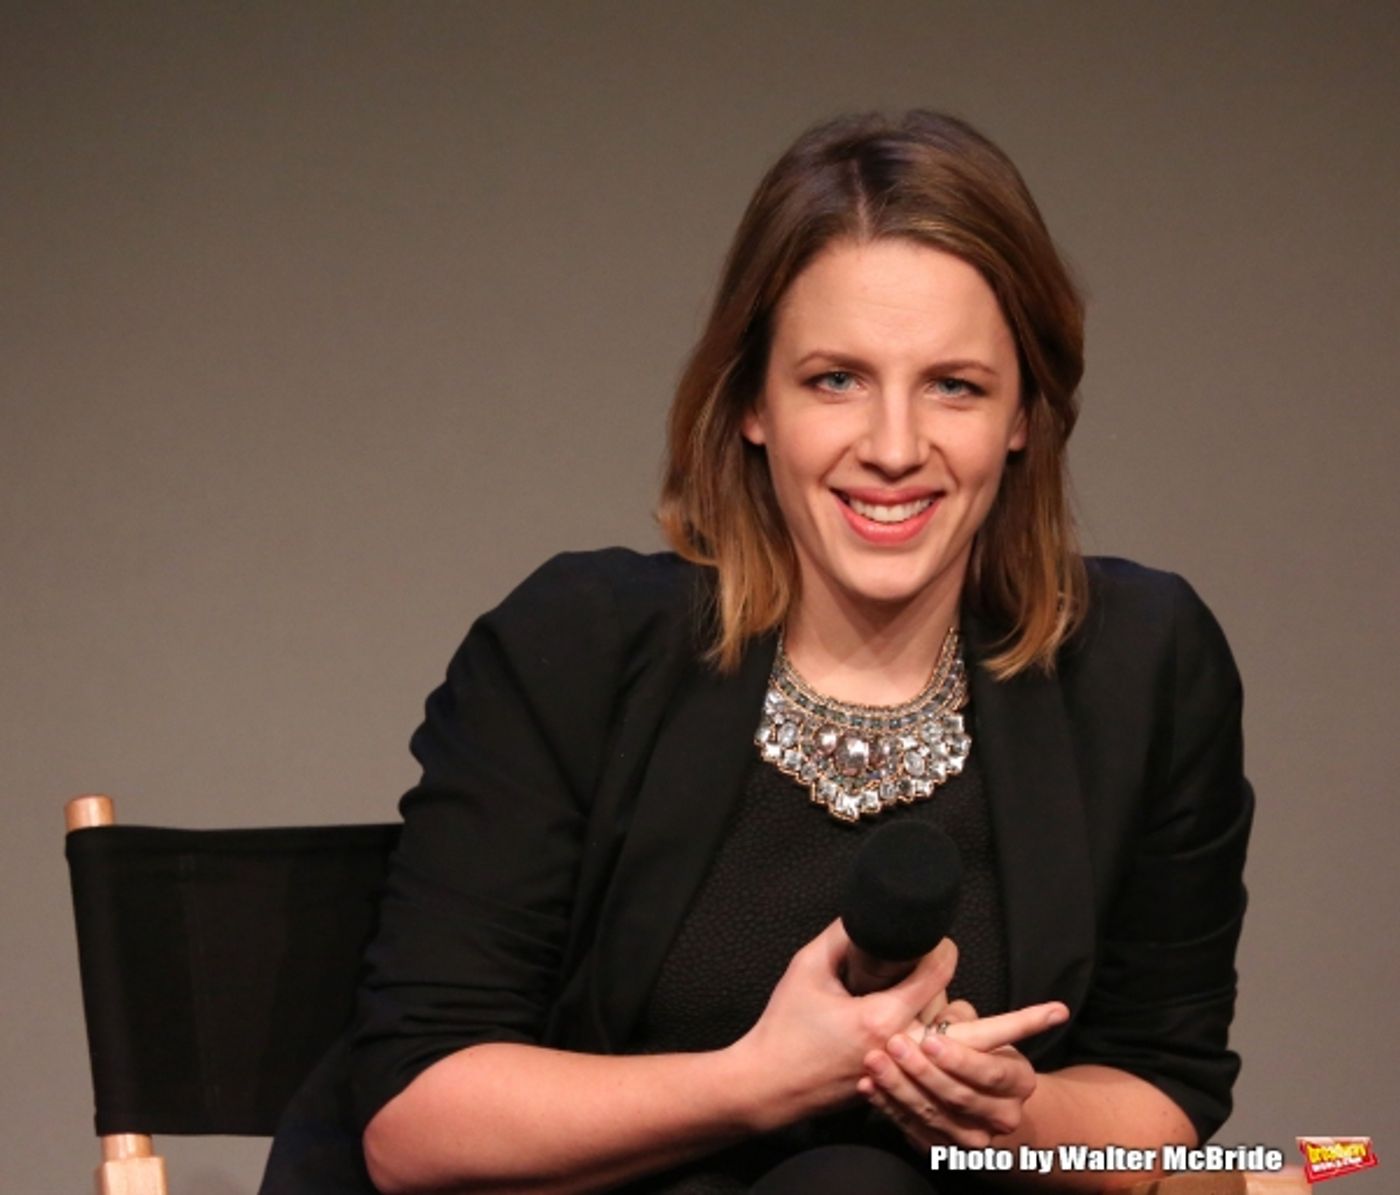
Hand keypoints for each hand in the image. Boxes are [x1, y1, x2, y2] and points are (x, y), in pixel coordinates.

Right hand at [731, 921, 958, 1130]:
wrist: (769, 1084)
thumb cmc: (784, 1028)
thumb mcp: (806, 968)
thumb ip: (840, 936)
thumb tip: (867, 917)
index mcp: (881, 1018)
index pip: (938, 976)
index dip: (943, 949)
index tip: (936, 941)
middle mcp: (900, 1049)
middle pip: (953, 1010)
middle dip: (942, 984)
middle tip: (922, 967)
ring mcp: (902, 1073)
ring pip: (948, 1040)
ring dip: (941, 1014)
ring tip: (914, 995)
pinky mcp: (897, 1087)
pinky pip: (930, 1058)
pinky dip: (928, 1039)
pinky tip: (902, 1023)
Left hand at [859, 999, 1068, 1149]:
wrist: (978, 1097)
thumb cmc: (970, 1048)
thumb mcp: (973, 1027)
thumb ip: (960, 1017)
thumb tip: (939, 992)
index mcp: (1018, 1080)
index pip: (990, 1073)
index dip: (960, 1058)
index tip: (931, 1038)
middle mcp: (1003, 1115)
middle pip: (959, 1097)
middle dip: (923, 1071)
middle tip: (894, 1044)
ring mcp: (974, 1138)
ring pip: (933, 1116)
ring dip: (900, 1088)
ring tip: (874, 1062)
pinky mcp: (944, 1149)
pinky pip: (914, 1130)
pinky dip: (889, 1107)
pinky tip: (869, 1086)